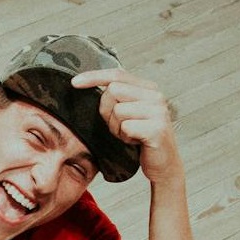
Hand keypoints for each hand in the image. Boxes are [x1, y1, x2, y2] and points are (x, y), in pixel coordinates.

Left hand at [71, 68, 182, 184]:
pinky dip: (125, 138)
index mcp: (148, 89)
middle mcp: (155, 96)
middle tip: (119, 127)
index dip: (94, 77)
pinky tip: (135, 142)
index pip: (117, 74)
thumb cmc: (142, 141)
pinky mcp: (157, 128)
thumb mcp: (130, 114)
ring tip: (129, 136)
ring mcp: (158, 111)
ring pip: (118, 111)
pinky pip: (126, 127)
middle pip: (113, 91)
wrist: (164, 165)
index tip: (75, 83)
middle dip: (107, 112)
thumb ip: (117, 98)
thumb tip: (89, 86)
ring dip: (117, 128)